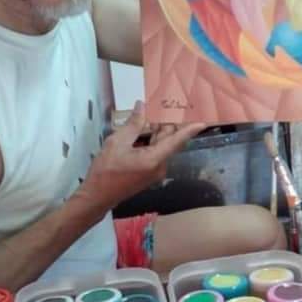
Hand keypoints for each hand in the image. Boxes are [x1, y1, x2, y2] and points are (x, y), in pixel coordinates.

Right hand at [79, 101, 205, 210]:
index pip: (177, 141)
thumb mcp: (117, 142)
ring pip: (162, 146)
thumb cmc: (106, 171)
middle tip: (165, 104)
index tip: (203, 122)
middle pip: (169, 140)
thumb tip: (142, 106)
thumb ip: (133, 124)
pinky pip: (155, 152)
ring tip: (152, 112)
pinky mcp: (149, 173)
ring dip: (157, 131)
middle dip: (167, 123)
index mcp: (155, 159)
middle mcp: (160, 166)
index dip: (190, 130)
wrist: (97, 197)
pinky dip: (152, 140)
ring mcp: (155, 171)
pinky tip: (143, 129)